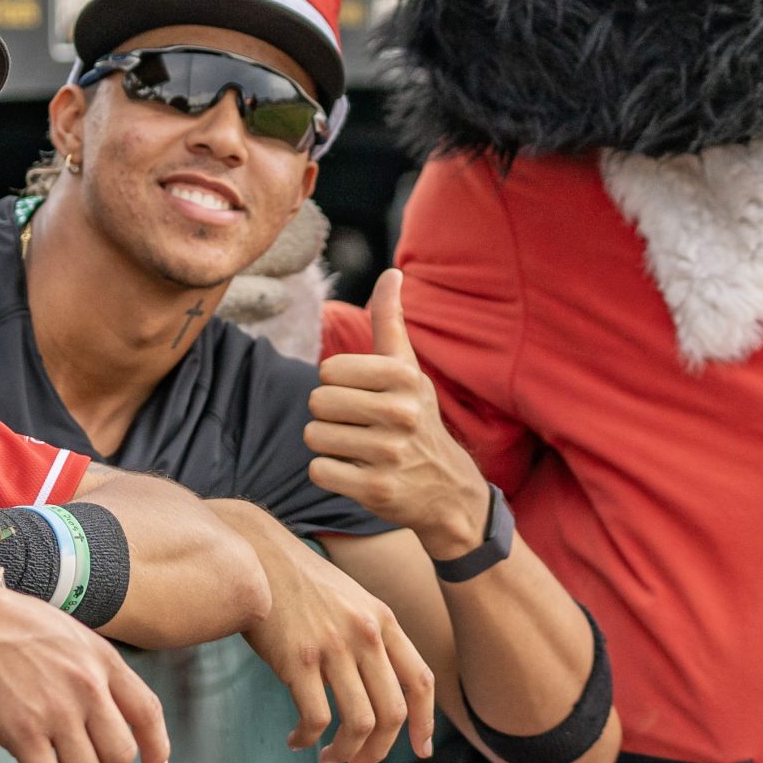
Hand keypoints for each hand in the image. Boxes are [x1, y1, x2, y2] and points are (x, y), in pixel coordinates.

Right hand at [0, 572, 169, 762]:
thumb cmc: (3, 622)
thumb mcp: (65, 632)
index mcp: (102, 659)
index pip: (147, 712)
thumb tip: (99, 703)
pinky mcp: (23, 732)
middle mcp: (87, 687)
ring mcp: (57, 711)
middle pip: (120, 755)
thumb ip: (88, 665)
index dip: (157, 748)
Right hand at [241, 520, 433, 762]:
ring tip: (328, 758)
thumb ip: (371, 639)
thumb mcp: (352, 600)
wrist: (257, 556)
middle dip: (380, 750)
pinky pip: (315, 719)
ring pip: (359, 723)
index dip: (425, 722)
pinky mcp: (298, 659)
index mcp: (384, 620)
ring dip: (345, 753)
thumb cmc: (301, 584)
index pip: (421, 680)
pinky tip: (295, 740)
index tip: (421, 749)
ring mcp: (334, 646)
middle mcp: (366, 634)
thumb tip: (377, 691)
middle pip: (393, 712)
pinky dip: (307, 739)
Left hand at [307, 270, 493, 561]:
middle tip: (358, 426)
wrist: (447, 489)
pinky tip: (356, 472)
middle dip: (329, 415)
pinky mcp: (377, 489)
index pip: (328, 370)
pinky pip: (319, 471)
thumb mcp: (409, 370)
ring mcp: (389, 453)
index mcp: (404, 377)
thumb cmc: (417, 418)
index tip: (361, 395)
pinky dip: (330, 473)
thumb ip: (390, 322)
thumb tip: (391, 273)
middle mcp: (400, 413)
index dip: (336, 383)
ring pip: (314, 436)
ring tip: (358, 448)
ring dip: (328, 444)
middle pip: (318, 402)